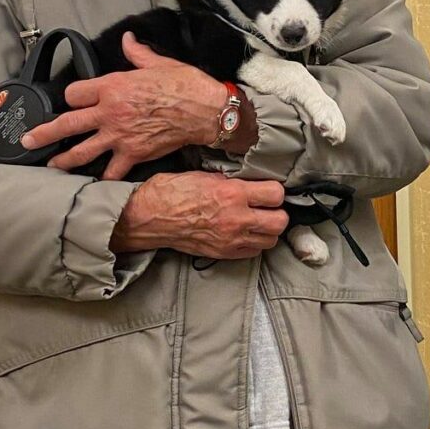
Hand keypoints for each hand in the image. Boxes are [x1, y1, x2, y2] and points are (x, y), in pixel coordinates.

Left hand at [20, 32, 255, 179]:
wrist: (206, 111)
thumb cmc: (185, 84)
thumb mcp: (158, 63)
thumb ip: (136, 53)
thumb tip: (127, 38)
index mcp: (113, 86)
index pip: (75, 93)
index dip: (72, 96)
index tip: (74, 99)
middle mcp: (110, 112)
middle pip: (67, 123)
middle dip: (44, 132)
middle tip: (28, 139)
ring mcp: (119, 136)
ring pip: (82, 151)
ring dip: (63, 159)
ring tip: (52, 164)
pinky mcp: (133, 154)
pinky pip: (112, 171)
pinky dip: (103, 178)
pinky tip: (95, 183)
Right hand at [110, 171, 287, 258]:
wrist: (149, 217)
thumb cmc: (172, 192)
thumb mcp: (206, 175)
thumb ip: (233, 181)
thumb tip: (251, 182)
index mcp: (233, 194)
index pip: (276, 194)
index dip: (274, 190)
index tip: (268, 189)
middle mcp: (236, 219)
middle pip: (280, 221)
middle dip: (277, 212)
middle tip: (268, 206)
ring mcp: (231, 240)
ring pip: (271, 240)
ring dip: (268, 230)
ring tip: (257, 220)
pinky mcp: (223, 253)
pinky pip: (253, 252)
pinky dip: (254, 243)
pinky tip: (244, 233)